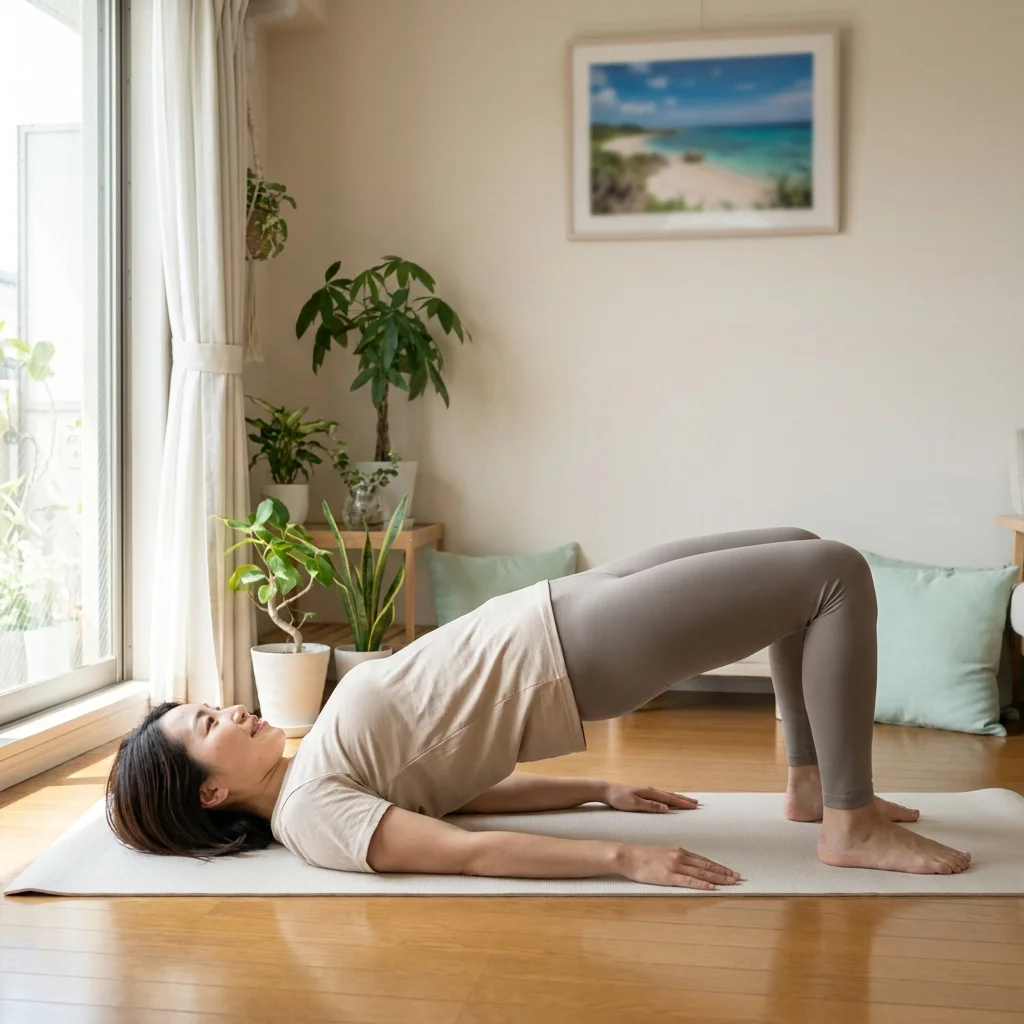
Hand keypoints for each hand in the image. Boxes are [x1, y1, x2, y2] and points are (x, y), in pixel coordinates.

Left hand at [603, 783, 698, 812]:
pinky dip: (669, 797)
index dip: (682, 803)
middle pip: (671, 795)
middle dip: (684, 799)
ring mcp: (647, 791)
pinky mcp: (643, 794)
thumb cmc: (618, 799)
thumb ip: (650, 806)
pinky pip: (661, 795)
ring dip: (678, 798)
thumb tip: (666, 808)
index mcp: (650, 793)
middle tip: (696, 803)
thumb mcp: (634, 804)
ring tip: (687, 801)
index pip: (669, 798)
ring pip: (666, 794)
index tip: (693, 806)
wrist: (606, 791)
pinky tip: (670, 800)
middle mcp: (650, 790)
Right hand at [618, 844, 740, 889]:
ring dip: (718, 878)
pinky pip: (689, 882)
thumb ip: (676, 858)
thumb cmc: (642, 856)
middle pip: (707, 866)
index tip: (730, 871)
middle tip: (738, 877)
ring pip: (702, 874)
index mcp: (679, 851)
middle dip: (724, 872)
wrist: (628, 856)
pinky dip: (702, 885)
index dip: (718, 867)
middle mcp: (680, 856)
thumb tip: (688, 866)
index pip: (704, 861)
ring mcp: (675, 866)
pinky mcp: (668, 876)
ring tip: (731, 882)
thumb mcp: (663, 853)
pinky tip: (712, 888)